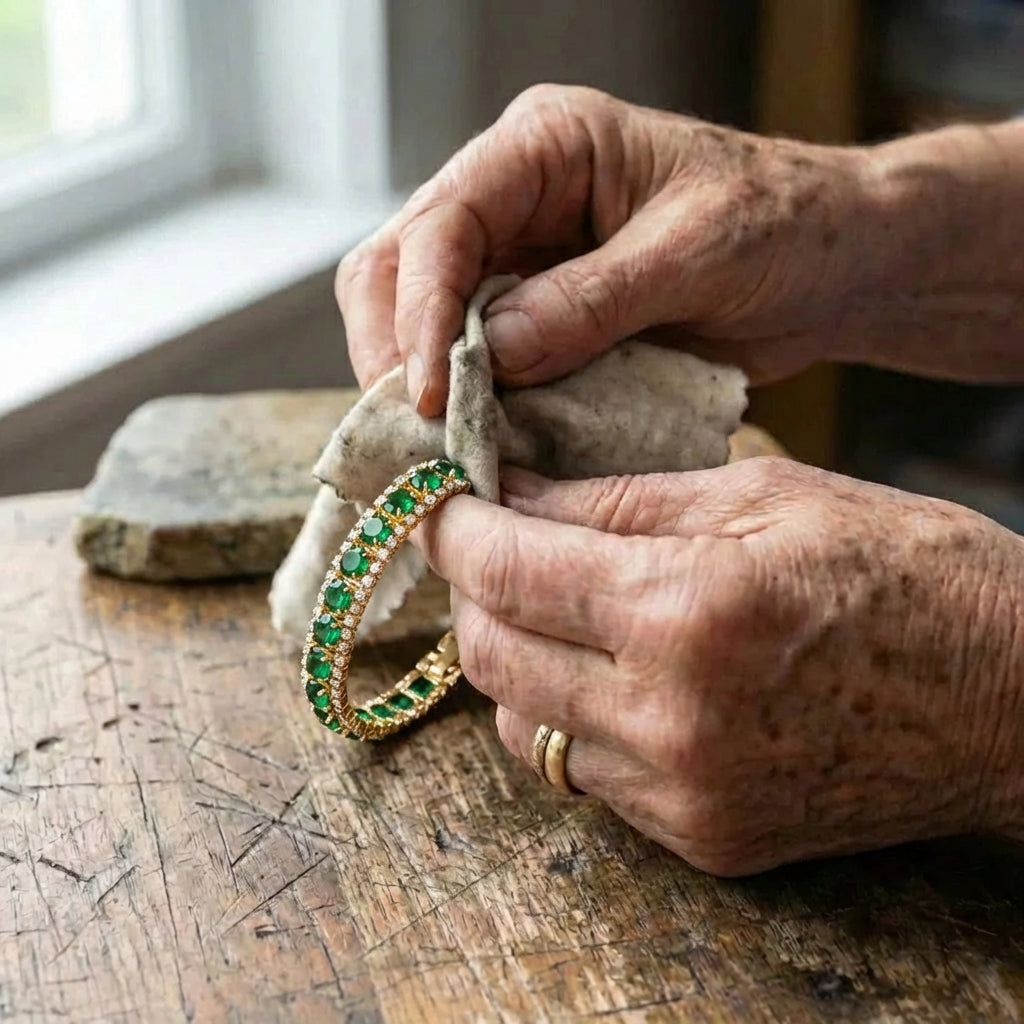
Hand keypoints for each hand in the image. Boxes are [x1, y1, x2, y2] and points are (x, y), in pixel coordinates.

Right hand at [336, 84, 879, 414]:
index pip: (443, 222)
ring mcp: (518, 260)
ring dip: (420, 385)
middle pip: (400, 268)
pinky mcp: (535, 318)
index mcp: (545, 147)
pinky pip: (473, 361)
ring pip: (420, 319)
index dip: (421, 311)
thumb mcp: (696, 252)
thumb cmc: (782, 224)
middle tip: (414, 433)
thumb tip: (491, 354)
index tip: (427, 393)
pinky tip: (476, 444)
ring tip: (438, 449)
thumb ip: (592, 300)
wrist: (827, 264)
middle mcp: (513, 198)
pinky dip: (467, 405)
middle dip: (396, 352)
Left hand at [417, 458, 1023, 874]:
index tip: (438, 501)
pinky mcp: (704, 839)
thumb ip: (621, 500)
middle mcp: (670, 719)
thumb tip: (515, 494)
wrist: (1015, 700)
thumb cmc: (909, 572)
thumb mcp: (765, 495)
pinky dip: (570, 716)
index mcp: (687, 610)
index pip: (507, 570)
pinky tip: (609, 671)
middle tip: (492, 543)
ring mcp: (684, 794)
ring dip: (515, 659)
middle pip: (491, 657)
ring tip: (553, 606)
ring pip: (523, 727)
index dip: (454, 528)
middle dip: (473, 591)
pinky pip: (585, 776)